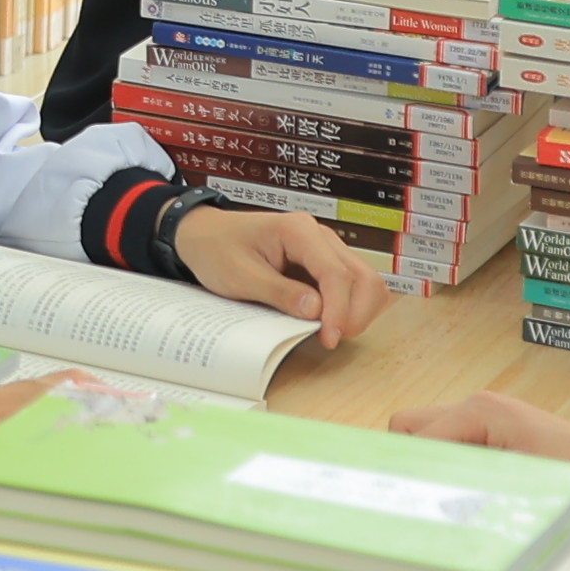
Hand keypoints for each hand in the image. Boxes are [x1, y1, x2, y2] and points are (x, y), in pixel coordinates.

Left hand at [174, 203, 387, 352]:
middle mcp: (319, 236)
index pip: (336, 273)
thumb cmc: (218, 250)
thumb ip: (279, 292)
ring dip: (357, 310)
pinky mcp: (323, 263)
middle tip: (332, 339)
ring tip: (331, 333)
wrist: (205, 236)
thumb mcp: (240, 276)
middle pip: (363, 276)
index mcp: (298, 231)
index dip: (339, 309)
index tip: (329, 338)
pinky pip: (351, 285)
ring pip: (364, 281)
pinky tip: (328, 322)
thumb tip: (316, 311)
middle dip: (356, 312)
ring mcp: (324, 249)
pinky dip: (349, 306)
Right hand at [395, 389, 569, 514]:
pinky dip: (447, 471)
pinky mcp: (495, 439)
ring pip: (428, 439)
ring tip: (442, 504)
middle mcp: (477, 408)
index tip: (403, 509)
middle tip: (419, 504)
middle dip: (409, 463)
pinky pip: (451, 449)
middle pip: (410, 429)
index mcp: (480, 411)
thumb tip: (424, 498)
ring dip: (429, 468)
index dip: (406, 473)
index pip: (415, 438)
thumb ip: (468, 480)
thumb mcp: (522, 480)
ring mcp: (485, 423)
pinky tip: (463, 500)